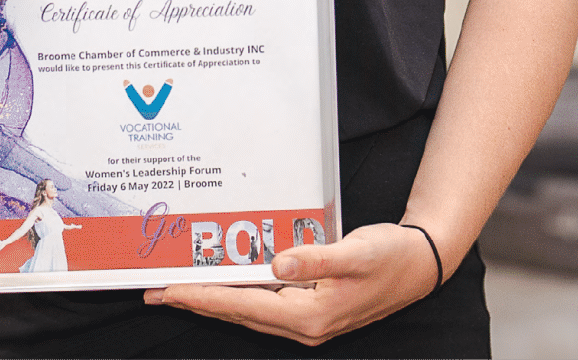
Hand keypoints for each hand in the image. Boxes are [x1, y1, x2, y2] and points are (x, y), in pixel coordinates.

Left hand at [146, 223, 440, 345]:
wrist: (421, 266)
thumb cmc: (392, 258)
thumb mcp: (357, 253)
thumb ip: (317, 259)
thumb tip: (279, 263)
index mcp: (311, 316)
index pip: (243, 306)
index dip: (203, 298)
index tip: (169, 291)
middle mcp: (304, 324)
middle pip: (237, 313)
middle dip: (197, 301)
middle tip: (156, 291)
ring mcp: (306, 320)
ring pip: (248, 310)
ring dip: (214, 299)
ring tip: (180, 287)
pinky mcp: (310, 309)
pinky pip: (263, 303)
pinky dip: (239, 293)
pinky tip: (225, 280)